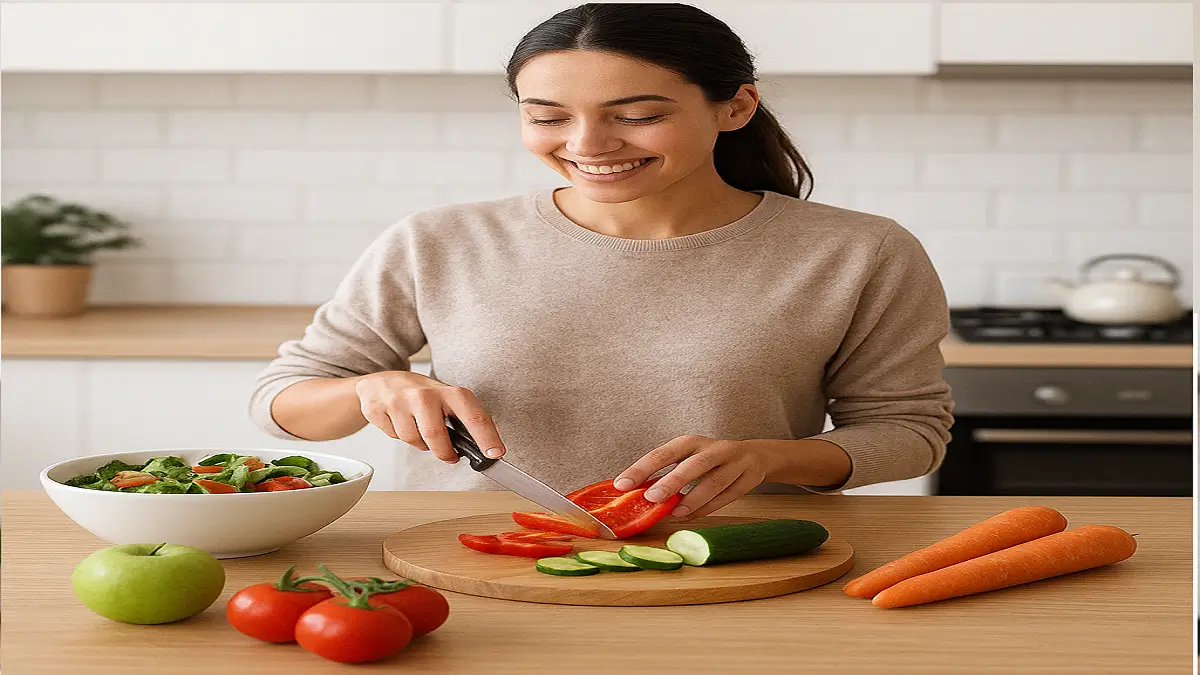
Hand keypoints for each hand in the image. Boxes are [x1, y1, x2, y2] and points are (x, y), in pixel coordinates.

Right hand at [353, 371, 505, 464]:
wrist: (380, 383)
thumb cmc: (420, 394)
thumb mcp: (445, 398)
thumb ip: (462, 419)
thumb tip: (483, 448)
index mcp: (448, 391)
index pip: (474, 415)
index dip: (487, 437)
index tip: (495, 453)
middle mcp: (423, 394)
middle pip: (435, 436)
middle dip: (444, 452)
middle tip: (450, 456)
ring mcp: (398, 400)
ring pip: (412, 440)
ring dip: (420, 443)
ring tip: (419, 429)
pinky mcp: (377, 409)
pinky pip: (393, 436)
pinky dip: (399, 436)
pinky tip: (400, 422)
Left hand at [612, 435, 782, 519]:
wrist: (755, 455)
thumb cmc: (710, 459)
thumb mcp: (689, 457)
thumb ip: (666, 472)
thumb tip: (631, 493)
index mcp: (692, 442)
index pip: (664, 453)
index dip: (643, 468)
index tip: (622, 484)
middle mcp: (714, 449)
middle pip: (694, 465)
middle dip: (672, 481)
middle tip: (651, 498)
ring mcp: (734, 464)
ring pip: (714, 482)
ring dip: (693, 499)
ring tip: (674, 513)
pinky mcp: (748, 479)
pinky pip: (727, 496)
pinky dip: (708, 508)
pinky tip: (691, 516)